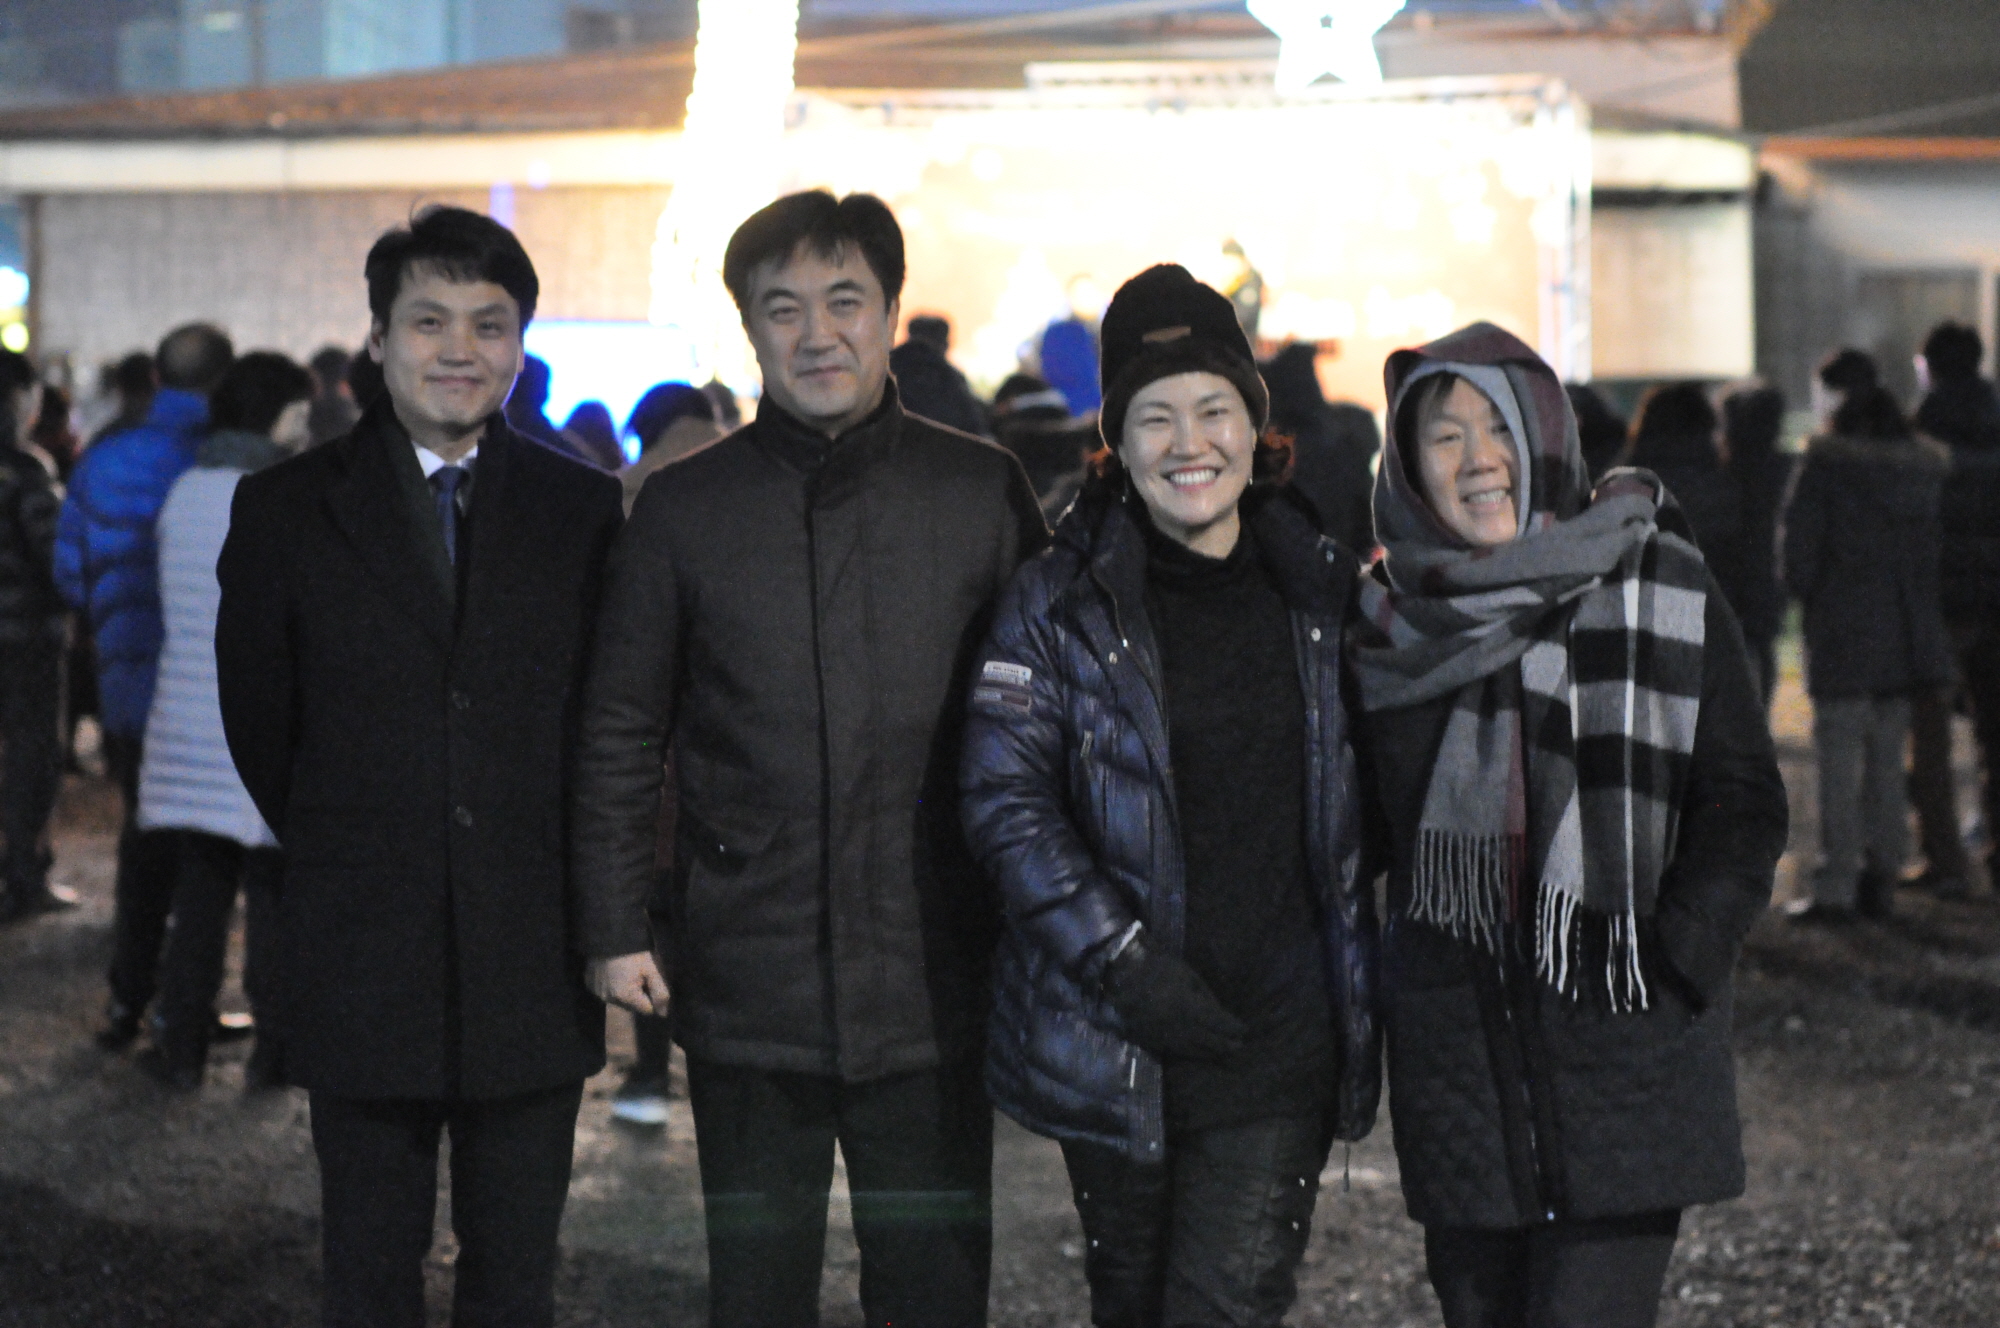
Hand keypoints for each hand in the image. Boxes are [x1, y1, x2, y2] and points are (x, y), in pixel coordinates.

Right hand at [587, 951, 670, 1016]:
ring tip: (627, 970)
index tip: (651, 981)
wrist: (609, 933)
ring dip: (624, 990)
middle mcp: (609, 998)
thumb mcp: (653, 970)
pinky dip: (611, 984)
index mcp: (626, 996)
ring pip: (618, 999)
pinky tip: (613, 970)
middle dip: (639, 994)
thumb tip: (663, 1014)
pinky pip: (605, 991)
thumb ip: (660, 993)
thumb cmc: (636, 951)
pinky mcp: (590, 984)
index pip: (647, 1010)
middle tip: (640, 974)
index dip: (652, 997)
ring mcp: (597, 992)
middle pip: (632, 1005)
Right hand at [1103, 936, 1246, 1061]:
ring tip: (1223, 1053)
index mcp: (1189, 1007)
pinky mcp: (1152, 1040)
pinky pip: (1176, 1050)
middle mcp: (1179, 1026)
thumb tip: (1220, 1014)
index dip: (1233, 1027)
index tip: (1244, 1029)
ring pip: (1193, 1049)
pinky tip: (1200, 1052)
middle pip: (1208, 1040)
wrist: (1122, 976)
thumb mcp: (1188, 975)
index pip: (1218, 1022)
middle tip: (1239, 1046)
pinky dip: (1191, 1052)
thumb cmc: (1159, 968)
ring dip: (1211, 1052)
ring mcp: (1164, 1035)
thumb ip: (1206, 996)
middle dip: (1225, 1044)